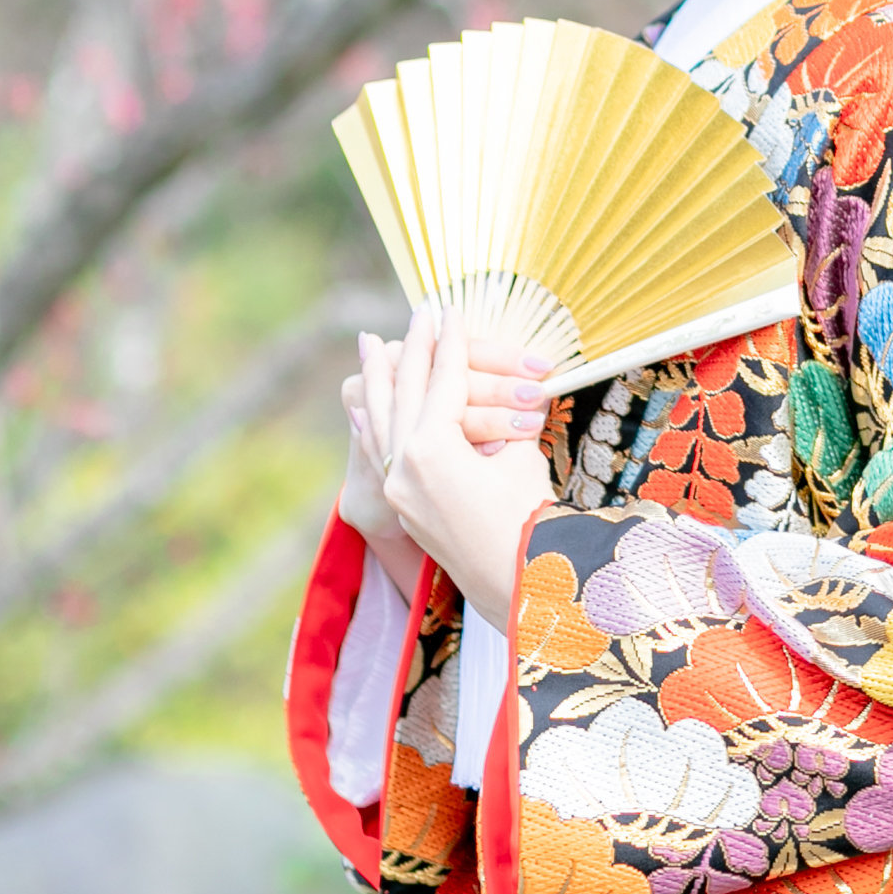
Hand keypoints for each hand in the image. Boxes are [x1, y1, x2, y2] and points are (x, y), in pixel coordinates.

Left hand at [354, 313, 554, 616]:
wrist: (519, 582)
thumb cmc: (529, 517)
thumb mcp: (519, 455)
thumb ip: (494, 417)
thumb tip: (488, 393)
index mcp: (431, 449)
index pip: (442, 382)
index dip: (451, 344)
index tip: (451, 311)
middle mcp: (402, 465)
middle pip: (404, 393)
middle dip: (412, 350)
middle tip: (418, 315)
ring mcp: (396, 486)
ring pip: (381, 419)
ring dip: (377, 378)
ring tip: (371, 343)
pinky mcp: (400, 502)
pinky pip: (377, 451)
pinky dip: (371, 420)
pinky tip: (363, 402)